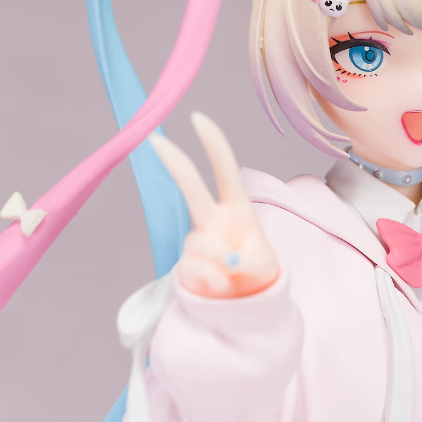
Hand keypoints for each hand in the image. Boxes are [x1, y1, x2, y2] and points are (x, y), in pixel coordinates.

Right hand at [151, 112, 279, 298]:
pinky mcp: (186, 266)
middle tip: (156, 139)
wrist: (244, 302)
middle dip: (176, 162)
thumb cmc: (256, 273)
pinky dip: (213, 280)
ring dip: (217, 258)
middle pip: (192, 187)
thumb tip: (225, 262)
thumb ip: (250, 261)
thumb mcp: (266, 266)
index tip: (197, 118)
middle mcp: (213, 220)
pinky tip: (221, 286)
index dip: (213, 145)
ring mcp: (197, 242)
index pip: (225, 172)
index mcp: (236, 209)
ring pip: (197, 241)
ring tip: (231, 273)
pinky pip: (194, 267)